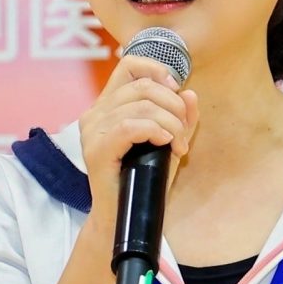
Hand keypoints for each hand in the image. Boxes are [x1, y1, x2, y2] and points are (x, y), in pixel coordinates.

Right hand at [78, 53, 199, 217]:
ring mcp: (92, 131)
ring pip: (140, 105)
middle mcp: (95, 114)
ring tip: (178, 144)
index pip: (129, 65)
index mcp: (107, 106)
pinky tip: (166, 144)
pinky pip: (130, 126)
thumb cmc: (145, 181)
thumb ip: (181, 118)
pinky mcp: (96, 150)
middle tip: (183, 131)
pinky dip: (155, 130)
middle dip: (173, 105)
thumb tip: (190, 93)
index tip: (177, 92)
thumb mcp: (170, 143)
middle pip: (141, 86)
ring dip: (170, 123)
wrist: (125, 218)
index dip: (157, 71)